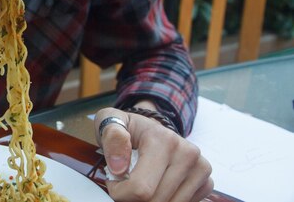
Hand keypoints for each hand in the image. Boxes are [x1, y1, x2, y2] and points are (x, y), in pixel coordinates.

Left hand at [94, 106, 212, 201]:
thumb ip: (111, 138)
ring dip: (150, 200)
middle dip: (133, 198)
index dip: (120, 192)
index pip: (141, 188)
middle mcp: (187, 153)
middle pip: (155, 200)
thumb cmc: (127, 128)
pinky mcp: (206, 181)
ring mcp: (200, 168)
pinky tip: (158, 185)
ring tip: (141, 181)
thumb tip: (119, 168)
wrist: (148, 128)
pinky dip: (166, 200)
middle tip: (125, 182)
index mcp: (163, 140)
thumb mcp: (109, 121)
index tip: (114, 180)